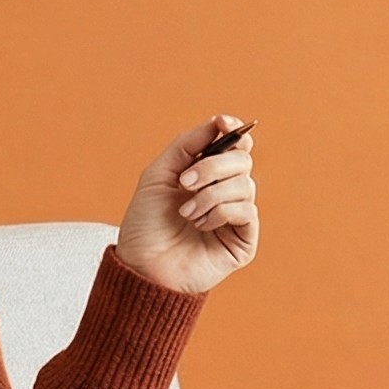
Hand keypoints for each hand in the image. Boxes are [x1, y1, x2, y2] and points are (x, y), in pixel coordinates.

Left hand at [114, 113, 259, 295]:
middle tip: (185, 182)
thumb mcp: (158, 175)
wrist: (142, 266)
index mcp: (207, 175)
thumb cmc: (145, 225)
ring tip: (186, 213)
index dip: (234, 130)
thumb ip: (187, 145)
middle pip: (242, 160)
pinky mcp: (244, 240)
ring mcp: (236, 216)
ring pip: (245, 184)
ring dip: (210, 195)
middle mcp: (225, 192)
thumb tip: (218, 122)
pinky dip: (221, 212)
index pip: (234, 145)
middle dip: (213, 166)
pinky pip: (246, 210)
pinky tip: (201, 225)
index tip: (223, 124)